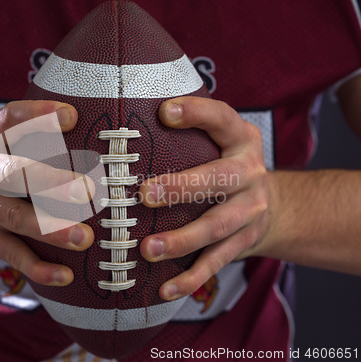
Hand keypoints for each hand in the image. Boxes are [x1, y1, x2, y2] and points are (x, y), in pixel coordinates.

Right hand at [0, 100, 93, 285]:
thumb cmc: (6, 170)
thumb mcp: (12, 146)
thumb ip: (42, 139)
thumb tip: (103, 141)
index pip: (11, 118)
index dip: (39, 116)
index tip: (72, 117)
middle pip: (13, 172)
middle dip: (50, 181)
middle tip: (88, 190)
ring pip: (14, 217)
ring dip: (51, 229)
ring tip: (86, 238)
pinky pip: (12, 254)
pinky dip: (40, 268)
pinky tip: (66, 275)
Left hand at [139, 97, 269, 299]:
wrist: (275, 206)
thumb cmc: (228, 167)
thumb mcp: (221, 142)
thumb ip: (190, 134)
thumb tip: (126, 125)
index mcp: (241, 140)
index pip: (222, 119)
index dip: (197, 113)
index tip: (164, 112)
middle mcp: (250, 173)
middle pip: (219, 179)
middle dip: (182, 187)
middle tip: (145, 195)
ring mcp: (250, 211)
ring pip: (216, 226)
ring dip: (181, 240)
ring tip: (148, 249)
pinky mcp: (244, 242)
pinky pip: (216, 262)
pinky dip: (191, 279)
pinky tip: (166, 289)